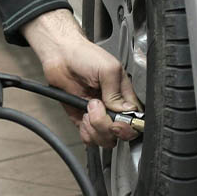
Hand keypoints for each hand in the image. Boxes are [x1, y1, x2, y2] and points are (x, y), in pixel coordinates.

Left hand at [22, 9, 140, 147]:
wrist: (60, 56)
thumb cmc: (85, 56)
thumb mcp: (108, 69)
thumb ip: (116, 92)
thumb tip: (123, 111)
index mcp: (124, 96)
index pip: (135, 120)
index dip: (127, 126)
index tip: (117, 121)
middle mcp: (113, 108)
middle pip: (119, 134)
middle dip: (106, 126)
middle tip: (96, 107)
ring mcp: (98, 115)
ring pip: (105, 139)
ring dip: (94, 127)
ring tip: (88, 108)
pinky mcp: (82, 120)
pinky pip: (89, 138)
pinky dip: (85, 132)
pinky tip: (82, 117)